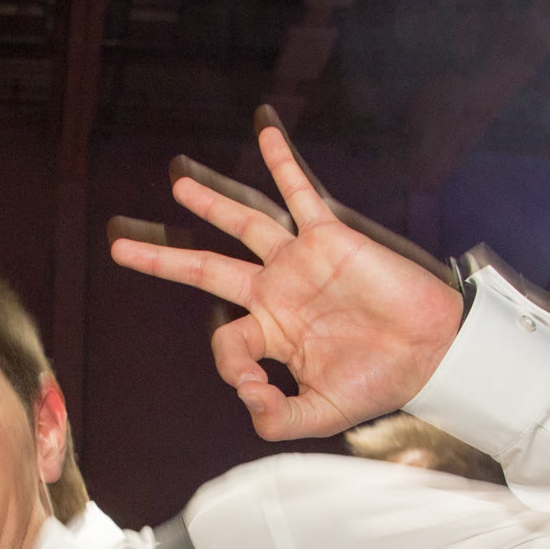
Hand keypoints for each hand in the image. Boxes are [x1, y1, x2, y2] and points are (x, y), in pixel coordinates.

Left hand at [108, 116, 462, 441]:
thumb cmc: (379, 381)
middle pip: (207, 270)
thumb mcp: (321, 413)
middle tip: (119, 248)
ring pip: (243, 226)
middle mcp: (276, 295)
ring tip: (176, 185)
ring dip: (210, 203)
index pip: (226, 344)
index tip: (257, 390)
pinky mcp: (328, 239)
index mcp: (271, 335)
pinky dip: (281, 164)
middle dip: (163, 259)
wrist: (430, 353)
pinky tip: (263, 132)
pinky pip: (299, 193)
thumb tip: (247, 402)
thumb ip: (278, 416)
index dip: (231, 369)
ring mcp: (299, 263)